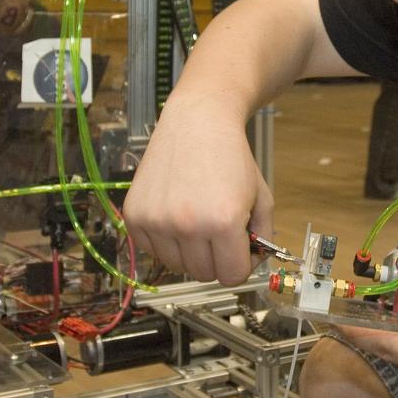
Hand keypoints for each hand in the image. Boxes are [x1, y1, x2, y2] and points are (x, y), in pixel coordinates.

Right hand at [122, 96, 273, 284]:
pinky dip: (164, 241)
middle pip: (205, 274)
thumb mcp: (262, 198)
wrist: (198, 121)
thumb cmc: (231, 157)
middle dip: (216, 258)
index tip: (240, 250)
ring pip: (177, 266)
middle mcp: (187, 224)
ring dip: (189, 251)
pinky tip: (176, 215)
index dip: (241, 265)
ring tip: (197, 220)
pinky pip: (150, 251)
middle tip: (219, 231)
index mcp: (223, 222)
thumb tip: (251, 264)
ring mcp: (156, 221)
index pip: (233, 276)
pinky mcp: (135, 215)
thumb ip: (263, 237)